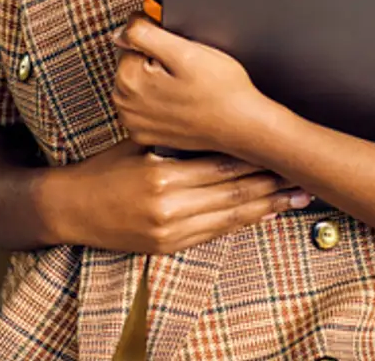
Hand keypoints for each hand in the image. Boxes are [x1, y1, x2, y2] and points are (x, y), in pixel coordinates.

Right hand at [38, 142, 309, 254]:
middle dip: (272, 186)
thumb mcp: (139, 143)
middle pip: (233, 194)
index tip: (284, 153)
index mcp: (161, 174)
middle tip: (304, 178)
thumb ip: (178, 139)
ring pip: (229, 218)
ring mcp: (168, 231)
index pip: (222, 166)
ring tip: (295, 199)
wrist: (70, 208)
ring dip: (266, 209)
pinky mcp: (166, 247)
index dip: (257, 160)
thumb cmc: (104, 169)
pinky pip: (212, 234)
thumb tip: (221, 126)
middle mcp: (168, 207)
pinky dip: (240, 223)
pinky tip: (262, 216)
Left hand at [114, 17, 279, 156]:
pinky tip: (179, 102)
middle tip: (185, 72)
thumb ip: (145, 35)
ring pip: (137, 84)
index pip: (131, 41)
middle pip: (131, 63)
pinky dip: (156, 101)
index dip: (157, 42)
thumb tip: (121, 31)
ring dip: (155, 81)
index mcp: (130, 80)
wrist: (241, 126)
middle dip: (154, 61)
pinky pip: (142, 106)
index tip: (178, 53)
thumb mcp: (186, 51)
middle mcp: (125, 104)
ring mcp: (134, 122)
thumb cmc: (222, 90)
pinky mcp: (145, 134)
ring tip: (184, 87)